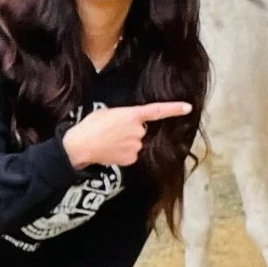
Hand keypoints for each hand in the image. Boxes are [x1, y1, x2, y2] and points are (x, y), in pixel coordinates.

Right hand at [62, 101, 191, 169]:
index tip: (188, 107)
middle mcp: (137, 131)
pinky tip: (110, 151)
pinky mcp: (131, 158)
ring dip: (126, 142)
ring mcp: (136, 146)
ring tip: (109, 141)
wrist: (80, 147)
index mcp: (131, 115)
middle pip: (141, 130)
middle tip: (113, 131)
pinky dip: (123, 153)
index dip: (174, 109)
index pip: (157, 111)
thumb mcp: (106, 112)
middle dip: (131, 131)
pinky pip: (131, 154)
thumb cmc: (89, 126)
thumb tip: (126, 122)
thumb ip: (122, 115)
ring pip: (136, 143)